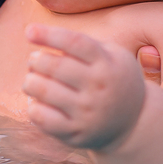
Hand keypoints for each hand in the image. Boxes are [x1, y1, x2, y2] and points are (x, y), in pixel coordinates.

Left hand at [21, 24, 149, 151]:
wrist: (133, 122)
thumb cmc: (113, 79)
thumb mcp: (112, 55)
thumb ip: (82, 43)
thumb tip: (41, 35)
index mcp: (107, 63)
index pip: (75, 43)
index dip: (50, 35)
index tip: (29, 30)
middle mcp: (98, 87)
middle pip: (54, 66)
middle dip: (36, 60)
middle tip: (34, 60)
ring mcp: (87, 112)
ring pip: (42, 90)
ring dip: (30, 81)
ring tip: (33, 80)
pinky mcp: (75, 133)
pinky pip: (40, 117)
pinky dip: (33, 106)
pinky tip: (38, 102)